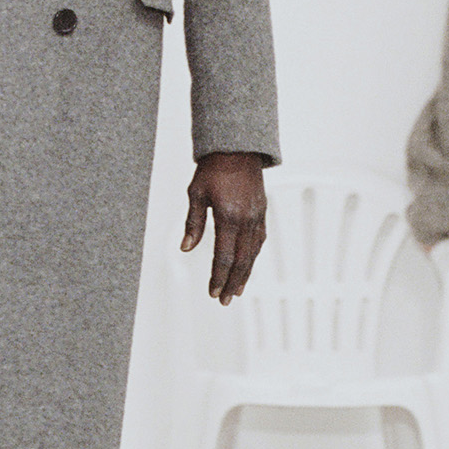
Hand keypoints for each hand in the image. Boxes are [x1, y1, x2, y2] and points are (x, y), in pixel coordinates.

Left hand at [181, 153, 266, 304]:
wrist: (237, 148)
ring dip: (245, 274)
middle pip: (241, 260)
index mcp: (228, 216)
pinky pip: (259, 240)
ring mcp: (257, 216)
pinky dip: (253, 256)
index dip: (218, 277)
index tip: (212, 292)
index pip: (223, 256)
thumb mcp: (196, 194)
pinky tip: (248, 265)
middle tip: (224, 300)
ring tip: (237, 290)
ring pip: (252, 253)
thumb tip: (186, 248)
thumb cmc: (213, 169)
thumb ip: (193, 223)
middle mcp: (246, 220)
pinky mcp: (262, 212)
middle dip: (232, 282)